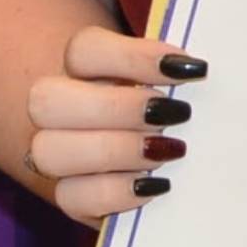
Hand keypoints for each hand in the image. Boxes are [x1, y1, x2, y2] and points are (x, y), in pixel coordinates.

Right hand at [22, 26, 204, 226]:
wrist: (155, 164)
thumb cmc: (168, 111)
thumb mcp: (170, 84)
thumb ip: (176, 71)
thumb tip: (199, 68)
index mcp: (82, 69)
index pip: (82, 49)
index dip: (133, 56)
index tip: (185, 68)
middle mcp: (58, 110)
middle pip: (47, 99)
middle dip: (115, 107)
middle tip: (172, 114)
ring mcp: (56, 156)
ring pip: (48, 150)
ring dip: (114, 150)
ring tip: (167, 150)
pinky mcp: (70, 198)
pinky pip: (70, 197)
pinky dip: (115, 191)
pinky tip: (155, 184)